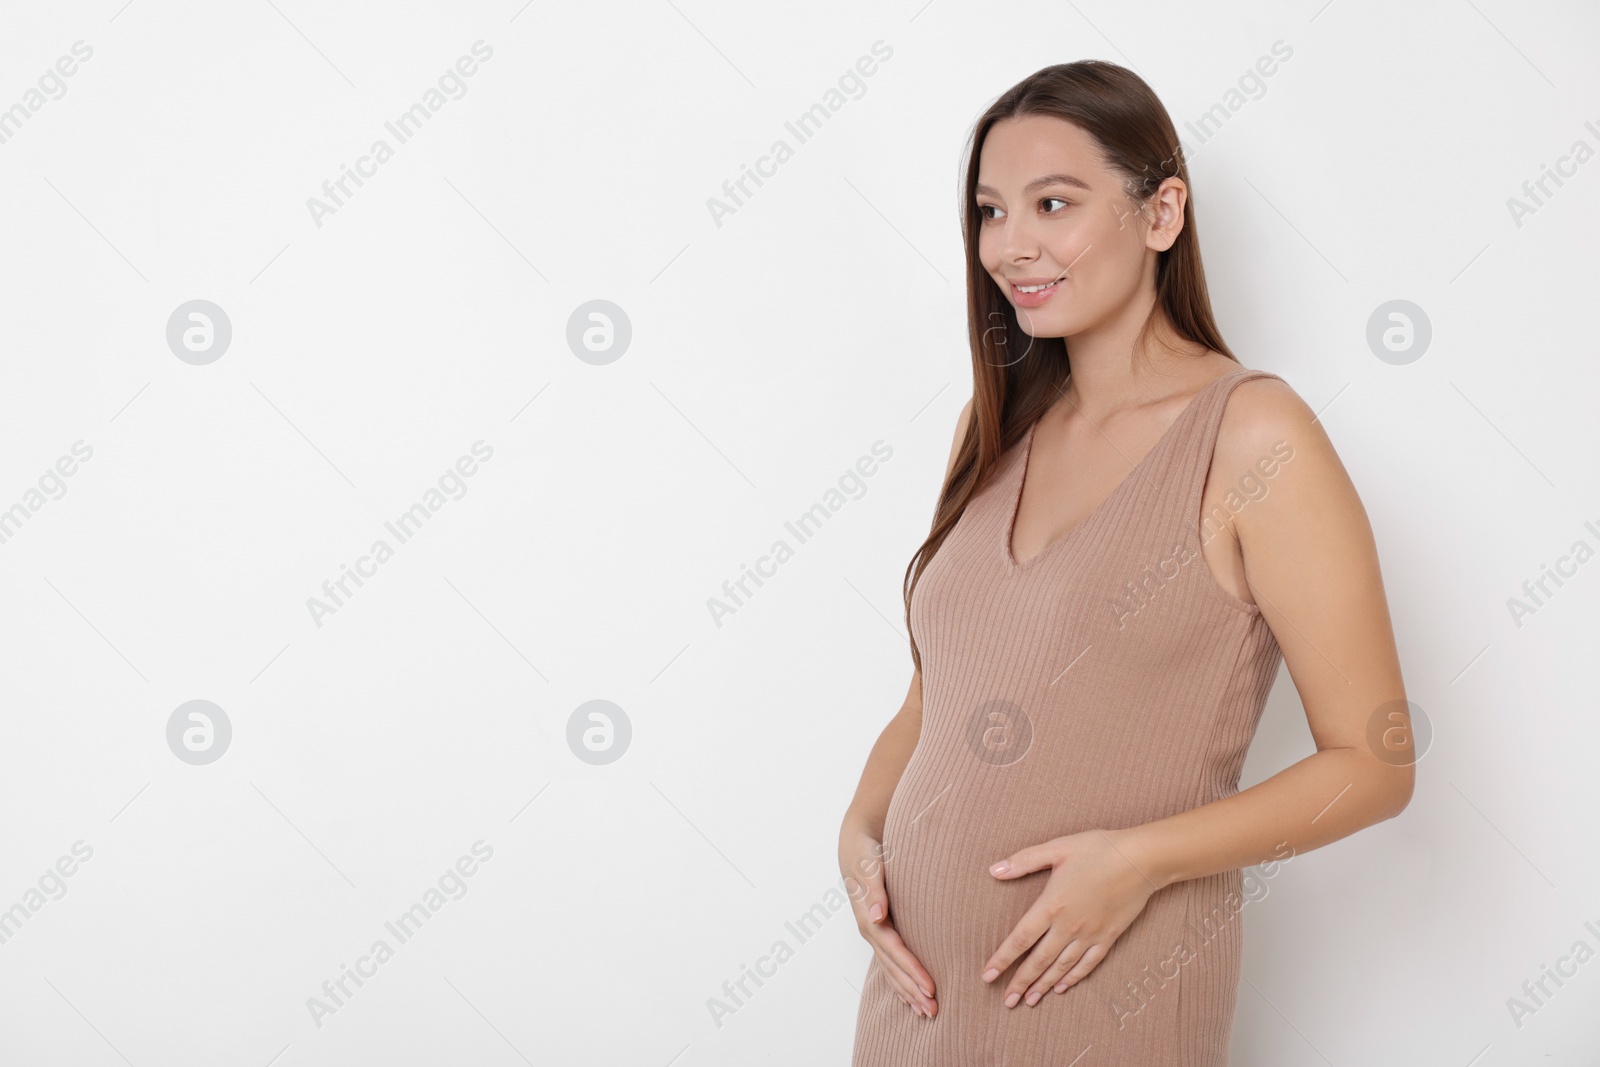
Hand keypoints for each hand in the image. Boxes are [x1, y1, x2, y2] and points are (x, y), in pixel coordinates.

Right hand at [840, 824, 936, 1018]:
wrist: (856, 844)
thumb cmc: (866, 854)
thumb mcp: (869, 866)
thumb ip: (873, 890)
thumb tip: (877, 916)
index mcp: (869, 918)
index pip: (895, 951)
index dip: (912, 971)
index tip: (930, 988)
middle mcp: (870, 929)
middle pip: (893, 967)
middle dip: (912, 990)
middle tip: (933, 1011)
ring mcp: (873, 932)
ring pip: (891, 969)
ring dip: (907, 992)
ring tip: (925, 1011)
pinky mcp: (879, 930)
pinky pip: (889, 962)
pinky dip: (898, 981)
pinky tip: (908, 996)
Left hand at [980, 827, 1160, 1007]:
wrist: (1141, 860)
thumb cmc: (1097, 849)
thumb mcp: (1057, 848)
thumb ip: (1024, 861)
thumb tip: (994, 870)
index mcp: (1051, 906)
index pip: (1020, 939)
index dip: (1002, 959)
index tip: (987, 976)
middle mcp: (1068, 926)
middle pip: (1038, 961)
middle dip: (1020, 982)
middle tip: (1007, 1002)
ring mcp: (1089, 935)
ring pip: (1061, 967)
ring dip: (1043, 985)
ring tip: (1029, 1001)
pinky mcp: (1108, 938)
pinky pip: (1087, 964)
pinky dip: (1073, 978)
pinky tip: (1062, 988)